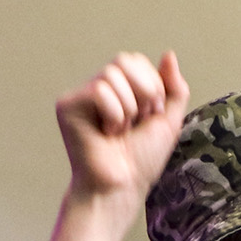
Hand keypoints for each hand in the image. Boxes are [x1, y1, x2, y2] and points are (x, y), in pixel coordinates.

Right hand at [56, 52, 190, 205]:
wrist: (123, 186)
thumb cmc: (141, 160)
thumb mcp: (167, 121)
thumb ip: (174, 89)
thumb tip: (169, 54)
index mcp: (118, 89)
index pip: (136, 61)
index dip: (154, 87)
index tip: (149, 117)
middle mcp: (97, 87)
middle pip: (125, 61)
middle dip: (144, 94)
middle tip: (136, 123)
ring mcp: (80, 95)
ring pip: (112, 76)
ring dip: (128, 110)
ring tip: (119, 131)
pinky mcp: (67, 104)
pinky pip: (100, 91)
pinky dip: (114, 114)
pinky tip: (105, 133)